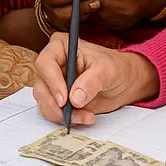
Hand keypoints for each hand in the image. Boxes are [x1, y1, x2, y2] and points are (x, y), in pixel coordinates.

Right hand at [31, 33, 158, 125]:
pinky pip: (52, 111)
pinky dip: (66, 119)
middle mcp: (53, 63)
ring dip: (61, 114)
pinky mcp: (57, 99)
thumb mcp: (107, 70)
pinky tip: (84, 118)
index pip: (45, 63)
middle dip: (55, 104)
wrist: (124, 82)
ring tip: (86, 116)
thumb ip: (91, 82)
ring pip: (43, 101)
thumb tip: (75, 99)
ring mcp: (53, 82)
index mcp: (61, 46)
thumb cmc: (116, 67)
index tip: (64, 99)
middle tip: (71, 115)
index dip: (52, 81)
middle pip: (41, 85)